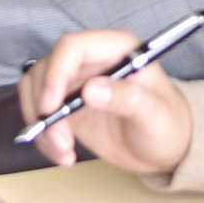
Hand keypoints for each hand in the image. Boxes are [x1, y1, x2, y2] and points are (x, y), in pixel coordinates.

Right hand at [17, 28, 195, 173]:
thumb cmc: (168, 125)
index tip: (51, 107)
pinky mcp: (66, 104)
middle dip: (45, 108)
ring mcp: (76, 81)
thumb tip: (92, 89)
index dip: (55, 73)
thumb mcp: (155, 115)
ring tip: (64, 152)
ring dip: (42, 126)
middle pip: (46, 69)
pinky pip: (38, 113)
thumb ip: (128, 99)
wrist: (164, 147)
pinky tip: (63, 155)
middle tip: (61, 142)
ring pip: (35, 91)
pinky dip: (43, 137)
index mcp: (116, 49)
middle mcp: (92, 60)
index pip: (72, 47)